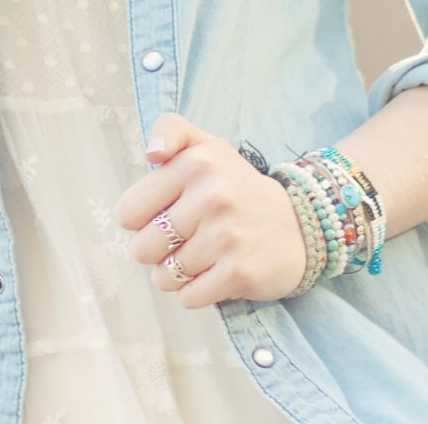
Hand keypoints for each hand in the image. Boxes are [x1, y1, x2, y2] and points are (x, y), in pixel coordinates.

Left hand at [112, 112, 308, 308]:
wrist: (299, 225)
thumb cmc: (236, 187)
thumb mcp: (207, 146)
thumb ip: (171, 131)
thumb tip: (151, 153)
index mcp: (196, 161)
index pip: (128, 212)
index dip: (141, 220)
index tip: (165, 213)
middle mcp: (212, 195)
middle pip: (143, 248)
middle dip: (158, 251)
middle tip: (187, 238)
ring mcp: (227, 235)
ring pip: (164, 277)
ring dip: (178, 273)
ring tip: (205, 255)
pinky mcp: (239, 272)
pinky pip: (189, 297)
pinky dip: (197, 292)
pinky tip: (217, 272)